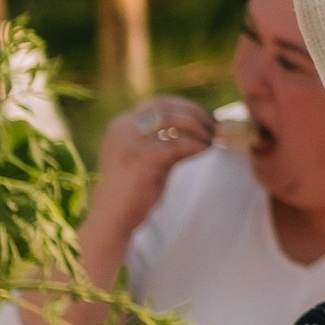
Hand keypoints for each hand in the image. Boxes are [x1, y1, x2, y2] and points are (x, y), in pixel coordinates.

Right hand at [91, 98, 213, 246]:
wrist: (110, 221)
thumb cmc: (132, 192)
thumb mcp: (149, 159)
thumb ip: (166, 142)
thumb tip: (201, 129)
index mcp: (121, 125)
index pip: (158, 102)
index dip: (186, 106)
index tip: (206, 116)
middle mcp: (122, 128)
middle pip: (166, 107)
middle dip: (195, 114)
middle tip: (214, 126)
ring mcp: (129, 143)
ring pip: (172, 121)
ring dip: (197, 128)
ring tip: (211, 139)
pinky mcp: (139, 160)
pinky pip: (176, 144)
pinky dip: (195, 145)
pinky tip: (205, 150)